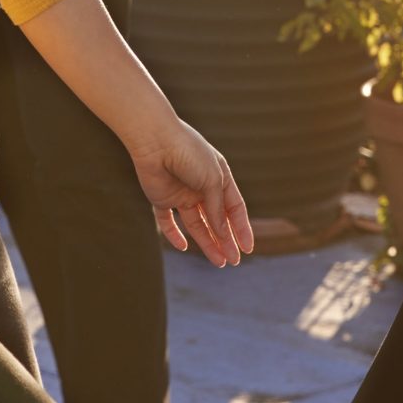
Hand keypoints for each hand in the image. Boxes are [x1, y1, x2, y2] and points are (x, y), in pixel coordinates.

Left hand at [129, 119, 253, 267]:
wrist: (155, 140)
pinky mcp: (161, 199)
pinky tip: (183, 247)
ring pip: (197, 225)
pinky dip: (174, 234)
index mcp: (219, 177)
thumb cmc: (188, 154)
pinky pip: (168, 222)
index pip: (234, 208)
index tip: (248, 249)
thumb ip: (218, 209)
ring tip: (219, 262)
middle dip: (226, 240)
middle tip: (234, 261)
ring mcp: (182, 194)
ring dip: (207, 242)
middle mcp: (201, 187)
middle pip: (217, 220)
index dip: (242, 228)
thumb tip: (223, 235)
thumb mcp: (212, 181)